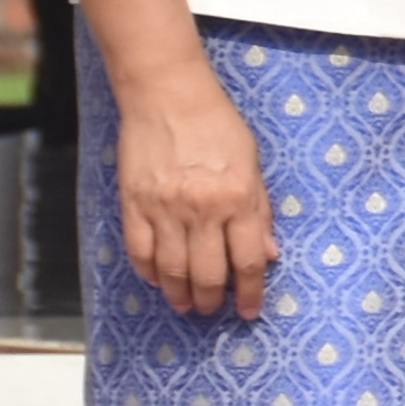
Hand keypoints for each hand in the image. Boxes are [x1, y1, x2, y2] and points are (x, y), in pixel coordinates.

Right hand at [109, 73, 280, 317]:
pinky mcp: (134, 203)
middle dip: (214, 300)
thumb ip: (261, 211)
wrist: (168, 95)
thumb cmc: (216, 124)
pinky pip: (140, 251)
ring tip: (187, 305)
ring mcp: (164, 208)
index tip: (250, 310)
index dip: (250, 293)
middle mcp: (202, 209)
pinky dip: (149, 272)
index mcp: (238, 198)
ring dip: (181, 295)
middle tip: (214, 309)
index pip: (248, 262)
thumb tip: (270, 253)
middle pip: (208, 274)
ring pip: (172, 270)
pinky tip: (157, 281)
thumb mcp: (253, 164)